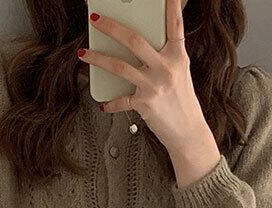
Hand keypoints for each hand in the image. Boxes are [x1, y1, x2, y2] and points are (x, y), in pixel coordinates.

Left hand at [79, 0, 221, 187]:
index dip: (170, 5)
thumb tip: (139, 44)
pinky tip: (103, 104)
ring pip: (119, 65)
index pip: (174, 25)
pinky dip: (110, 103)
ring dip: (98, 58)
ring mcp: (154, 85)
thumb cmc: (181, 100)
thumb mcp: (178, 72)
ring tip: (83, 53)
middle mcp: (166, 67)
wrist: (188, 131)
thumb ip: (164, 56)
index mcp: (176, 56)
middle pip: (134, 40)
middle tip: (96, 19)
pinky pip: (121, 100)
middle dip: (111, 27)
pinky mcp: (145, 103)